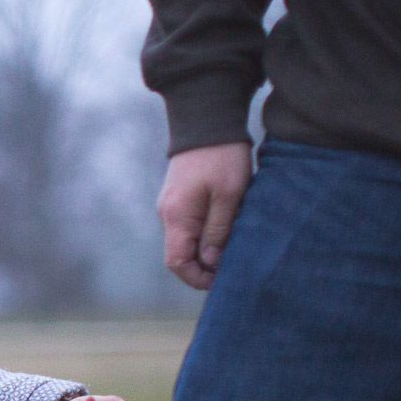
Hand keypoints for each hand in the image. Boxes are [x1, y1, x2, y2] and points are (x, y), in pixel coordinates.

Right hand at [157, 142, 252, 289]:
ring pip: (185, 242)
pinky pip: (188, 228)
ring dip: (206, 251)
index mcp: (177, 217)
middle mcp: (168, 215)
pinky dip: (204, 237)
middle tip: (232, 266)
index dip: (197, 278)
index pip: (177, 263)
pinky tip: (224, 231)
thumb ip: (218, 231)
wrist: (207, 121)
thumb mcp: (229, 195)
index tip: (221, 280)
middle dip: (203, 267)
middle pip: (180, 255)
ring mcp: (171, 207)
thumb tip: (211, 263)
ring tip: (232, 248)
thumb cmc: (222, 156)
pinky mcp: (179, 199)